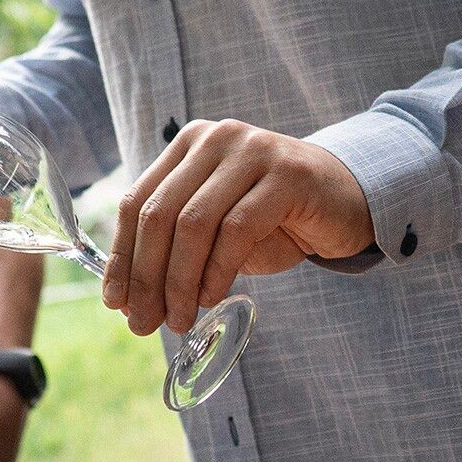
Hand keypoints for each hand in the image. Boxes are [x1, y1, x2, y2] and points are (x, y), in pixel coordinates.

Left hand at [104, 120, 372, 335]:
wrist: (345, 202)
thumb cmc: (274, 220)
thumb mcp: (216, 227)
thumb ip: (176, 245)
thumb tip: (128, 298)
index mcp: (189, 145)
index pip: (137, 202)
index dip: (122, 256)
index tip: (116, 303)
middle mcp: (216, 139)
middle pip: (160, 214)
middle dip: (146, 277)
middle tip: (143, 323)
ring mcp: (252, 150)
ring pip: (193, 223)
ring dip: (178, 281)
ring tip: (178, 319)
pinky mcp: (287, 174)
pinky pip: (236, 229)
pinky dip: (217, 271)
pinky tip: (212, 296)